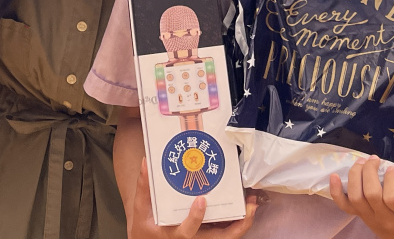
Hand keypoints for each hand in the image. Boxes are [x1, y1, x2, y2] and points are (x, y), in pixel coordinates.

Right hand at [129, 159, 256, 238]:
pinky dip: (238, 219)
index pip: (188, 231)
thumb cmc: (145, 227)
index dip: (196, 217)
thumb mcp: (141, 210)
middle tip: (250, 204)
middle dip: (239, 225)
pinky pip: (226, 230)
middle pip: (221, 238)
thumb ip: (144, 186)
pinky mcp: (209, 235)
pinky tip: (244, 202)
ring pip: (228, 236)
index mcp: (174, 235)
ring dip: (243, 220)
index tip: (202, 199)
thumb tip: (146, 161)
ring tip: (252, 200)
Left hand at [330, 156, 393, 238]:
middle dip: (369, 173)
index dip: (389, 181)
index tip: (391, 167)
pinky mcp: (359, 216)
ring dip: (355, 176)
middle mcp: (385, 220)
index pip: (392, 198)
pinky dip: (335, 191)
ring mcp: (369, 218)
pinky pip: (343, 206)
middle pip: (371, 195)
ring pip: (356, 198)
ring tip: (361, 161)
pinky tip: (332, 176)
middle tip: (373, 157)